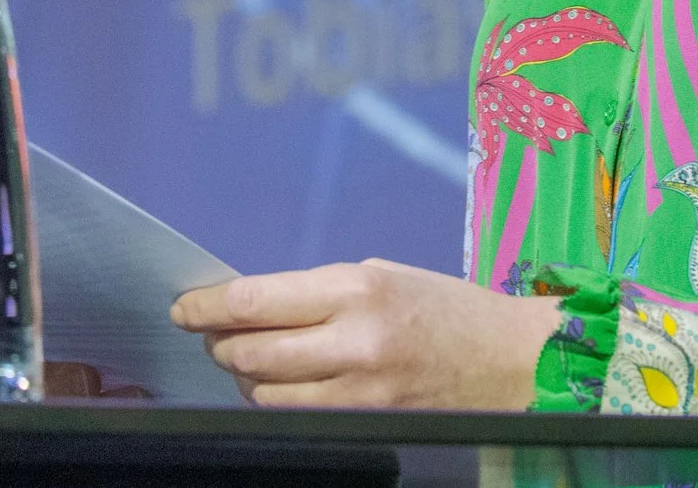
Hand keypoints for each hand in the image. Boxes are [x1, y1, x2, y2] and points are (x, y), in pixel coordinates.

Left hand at [171, 258, 560, 409]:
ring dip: (247, 379)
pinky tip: (287, 387)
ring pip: (266, 394)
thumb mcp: (381, 277)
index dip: (207, 306)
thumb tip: (252, 307)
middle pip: (250, 352)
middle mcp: (354, 339)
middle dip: (222, 345)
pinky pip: (298, 417)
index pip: (256, 300)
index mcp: (356, 288)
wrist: (513, 359)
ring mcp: (361, 389)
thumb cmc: (444, 310)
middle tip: (216, 336)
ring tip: (255, 363)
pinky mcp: (369, 421)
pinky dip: (280, 401)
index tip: (184, 308)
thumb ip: (318, 293)